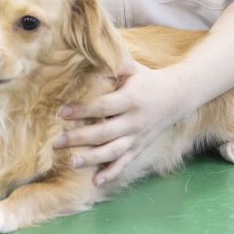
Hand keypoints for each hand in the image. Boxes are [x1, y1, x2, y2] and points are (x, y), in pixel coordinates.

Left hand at [55, 60, 188, 185]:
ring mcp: (137, 137)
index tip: (61, 112)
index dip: (82, 110)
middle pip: (105, 133)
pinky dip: (111, 173)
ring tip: (72, 162)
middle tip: (57, 142)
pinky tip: (95, 181)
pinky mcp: (139, 147)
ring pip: (113, 152)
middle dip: (80, 138)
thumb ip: (111, 63)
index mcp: (131, 99)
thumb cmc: (146, 79)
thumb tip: (88, 52)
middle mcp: (134, 121)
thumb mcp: (131, 67)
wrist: (176, 97)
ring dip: (92, 159)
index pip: (103, 106)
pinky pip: (124, 163)